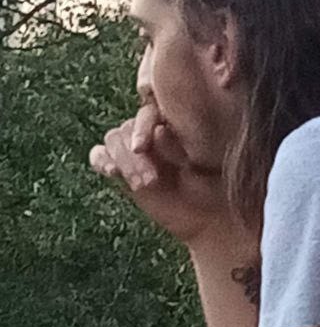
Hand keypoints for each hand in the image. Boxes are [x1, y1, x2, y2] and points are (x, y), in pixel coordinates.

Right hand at [89, 97, 237, 245]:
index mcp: (171, 121)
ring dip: (122, 162)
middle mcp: (149, 130)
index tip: (141, 149)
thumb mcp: (202, 163)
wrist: (206, 212)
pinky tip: (110, 172)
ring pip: (113, 141)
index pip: (147, 114)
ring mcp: (132, 148)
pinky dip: (101, 161)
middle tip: (150, 181)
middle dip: (133, 157)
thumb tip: (158, 130)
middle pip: (125, 129)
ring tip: (139, 184)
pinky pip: (100, 156)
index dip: (141, 128)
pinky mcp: (120, 168)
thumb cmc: (211, 184)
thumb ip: (180, 146)